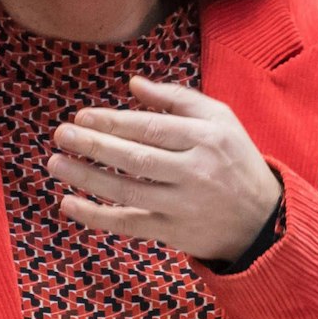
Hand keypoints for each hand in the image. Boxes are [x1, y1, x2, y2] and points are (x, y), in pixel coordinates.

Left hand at [48, 76, 281, 260]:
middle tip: (60, 134)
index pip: (151, 128)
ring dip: (86, 178)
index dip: (113, 122)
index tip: (82, 116)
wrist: (263, 219)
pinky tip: (68, 203)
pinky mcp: (174, 234)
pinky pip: (128, 224)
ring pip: (127, 192)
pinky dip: (96, 216)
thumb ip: (177, 98)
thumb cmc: (234, 160)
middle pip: (136, 159)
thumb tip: (133, 84)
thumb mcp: (220, 120)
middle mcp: (196, 172)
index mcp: (207, 138)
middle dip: (93, 146)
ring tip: (55, 163)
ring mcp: (184, 206)